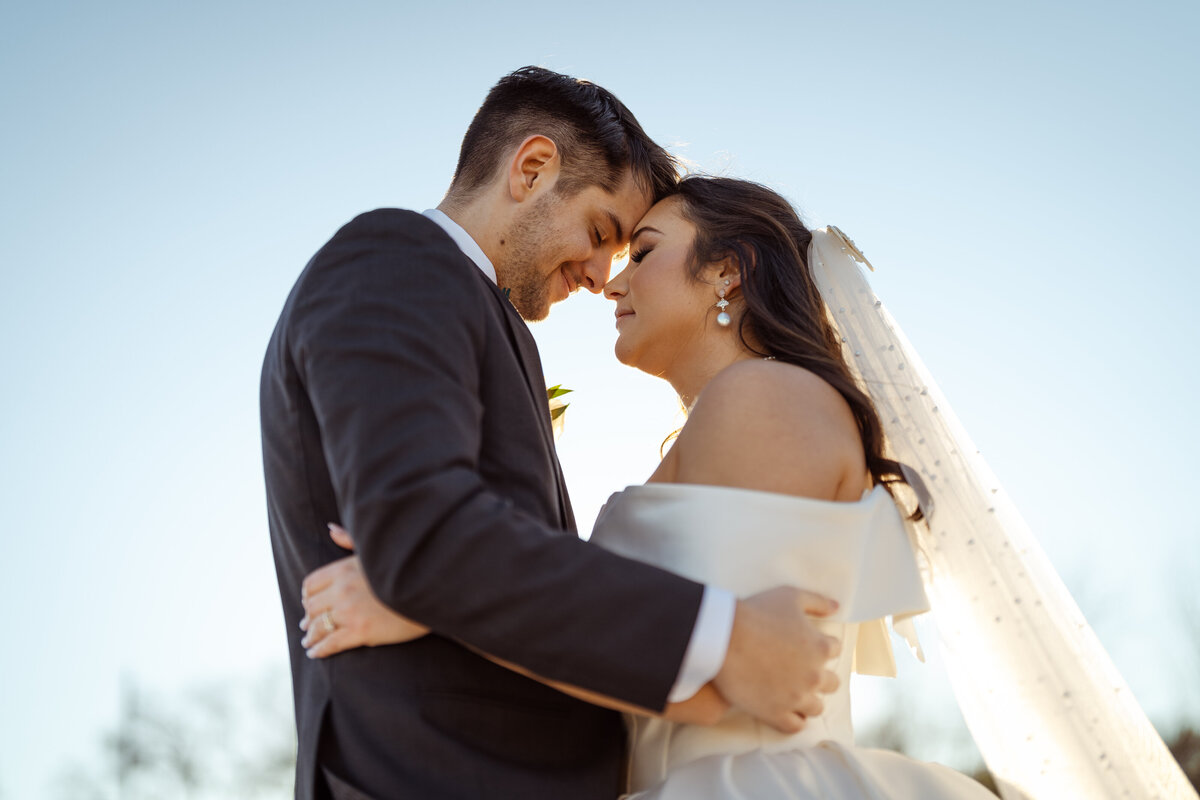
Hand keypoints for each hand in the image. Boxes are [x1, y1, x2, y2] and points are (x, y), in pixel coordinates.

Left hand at [299, 524, 429, 656]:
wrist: (430, 590)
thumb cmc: (407, 567)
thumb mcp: (377, 549)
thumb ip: (350, 540)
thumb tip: (331, 529)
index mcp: (344, 568)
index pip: (311, 583)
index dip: (308, 595)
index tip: (310, 601)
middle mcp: (342, 590)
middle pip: (312, 606)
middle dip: (308, 617)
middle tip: (307, 624)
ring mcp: (349, 612)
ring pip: (318, 627)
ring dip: (310, 635)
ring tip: (309, 641)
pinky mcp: (360, 632)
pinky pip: (330, 643)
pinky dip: (319, 650)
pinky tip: (316, 653)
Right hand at [712, 586, 841, 733]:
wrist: (724, 637)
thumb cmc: (756, 612)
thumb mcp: (789, 596)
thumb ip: (817, 601)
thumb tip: (836, 607)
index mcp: (820, 647)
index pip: (834, 650)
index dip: (820, 646)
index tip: (806, 646)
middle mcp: (814, 675)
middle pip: (830, 683)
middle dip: (819, 676)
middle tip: (800, 671)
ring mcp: (796, 697)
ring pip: (816, 707)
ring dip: (808, 700)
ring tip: (793, 693)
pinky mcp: (777, 713)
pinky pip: (795, 725)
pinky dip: (793, 719)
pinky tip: (783, 709)